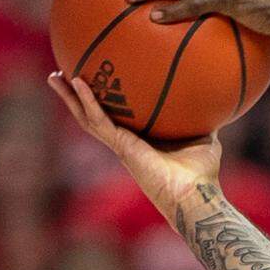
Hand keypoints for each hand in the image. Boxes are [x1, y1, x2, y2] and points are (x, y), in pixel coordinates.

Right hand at [48, 72, 220, 208]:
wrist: (195, 193)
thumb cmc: (202, 173)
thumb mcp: (205, 138)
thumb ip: (203, 120)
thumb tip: (215, 103)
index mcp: (142, 141)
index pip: (118, 118)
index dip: (106, 103)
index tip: (98, 83)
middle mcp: (127, 142)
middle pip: (94, 116)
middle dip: (76, 98)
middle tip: (62, 76)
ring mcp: (121, 145)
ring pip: (87, 118)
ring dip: (70, 97)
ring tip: (55, 77)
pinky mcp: (121, 146)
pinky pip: (99, 119)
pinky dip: (88, 101)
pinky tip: (78, 82)